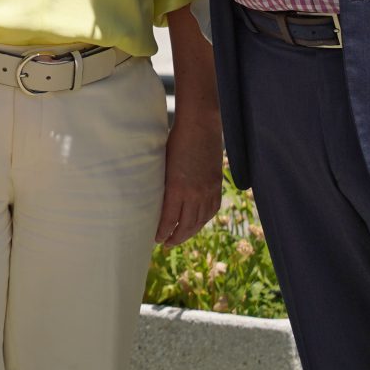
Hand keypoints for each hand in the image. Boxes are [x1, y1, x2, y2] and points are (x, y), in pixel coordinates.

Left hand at [154, 107, 222, 246]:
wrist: (200, 125)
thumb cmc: (175, 140)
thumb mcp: (162, 163)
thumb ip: (161, 184)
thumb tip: (153, 200)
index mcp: (177, 188)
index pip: (169, 219)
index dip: (162, 232)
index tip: (156, 239)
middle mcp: (194, 193)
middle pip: (186, 225)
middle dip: (175, 237)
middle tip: (165, 244)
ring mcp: (208, 190)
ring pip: (200, 221)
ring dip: (189, 232)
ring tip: (180, 237)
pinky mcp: (216, 186)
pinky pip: (211, 211)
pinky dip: (203, 220)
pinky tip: (197, 223)